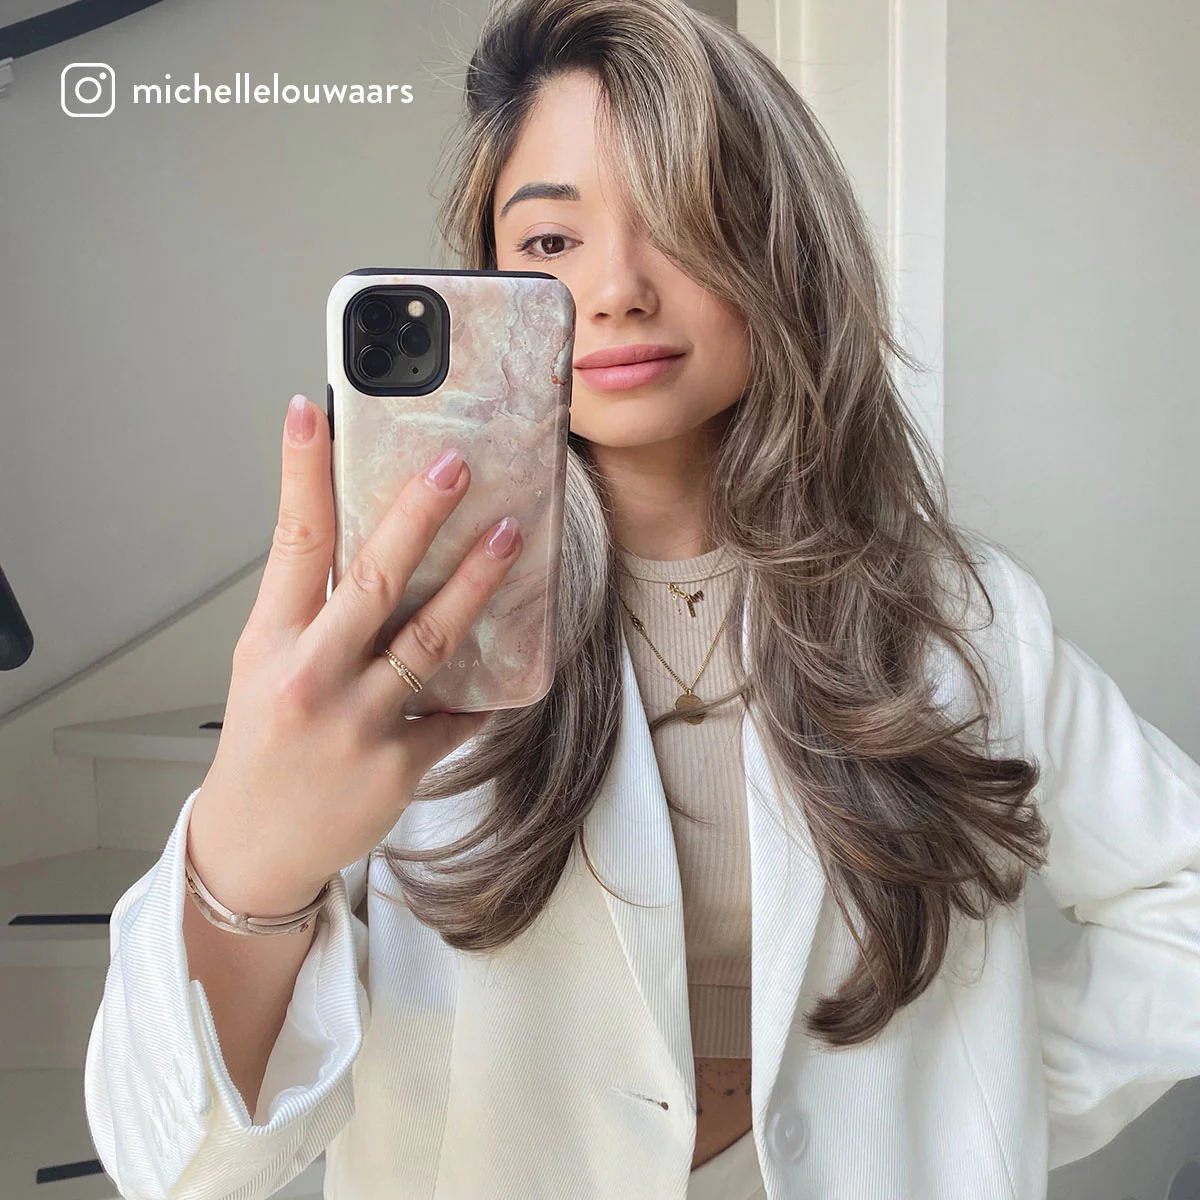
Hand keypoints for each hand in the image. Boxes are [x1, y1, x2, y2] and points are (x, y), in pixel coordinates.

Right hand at [187, 393, 522, 914]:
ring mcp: (358, 724)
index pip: (291, 543)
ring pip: (429, 641)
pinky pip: (457, 718)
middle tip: (456, 465)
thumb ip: (311, 608)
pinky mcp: (399, 767)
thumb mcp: (265, 664)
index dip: (302, 474)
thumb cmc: (263, 744)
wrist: (256, 844)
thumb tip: (379, 541)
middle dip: (418, 518)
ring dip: (475, 584)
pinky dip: (483, 692)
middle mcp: (312, 678)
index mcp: (273, 644)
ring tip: (509, 536)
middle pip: (373, 582)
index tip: (313, 411)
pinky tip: (515, 664)